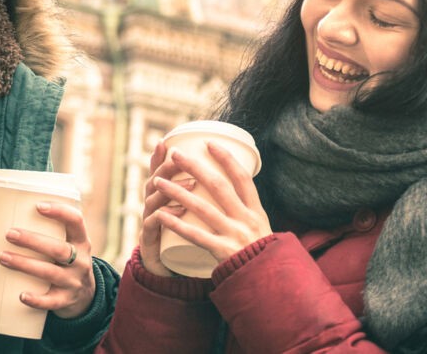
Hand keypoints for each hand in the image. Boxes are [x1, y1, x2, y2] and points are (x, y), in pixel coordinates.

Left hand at [0, 201, 95, 318]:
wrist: (85, 296)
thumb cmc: (65, 261)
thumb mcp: (68, 244)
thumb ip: (50, 230)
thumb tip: (6, 211)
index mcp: (81, 241)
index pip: (76, 221)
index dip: (59, 212)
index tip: (38, 206)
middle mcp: (81, 261)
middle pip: (59, 249)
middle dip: (32, 241)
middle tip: (9, 234)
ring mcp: (74, 282)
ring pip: (50, 273)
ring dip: (25, 264)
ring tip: (3, 257)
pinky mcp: (66, 300)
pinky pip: (51, 301)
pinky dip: (36, 299)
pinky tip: (21, 295)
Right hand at [138, 140, 187, 275]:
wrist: (163, 268)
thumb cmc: (179, 237)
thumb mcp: (188, 215)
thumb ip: (198, 199)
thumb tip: (227, 180)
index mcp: (162, 198)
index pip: (158, 174)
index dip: (158, 158)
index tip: (165, 142)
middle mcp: (153, 206)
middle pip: (154, 181)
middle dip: (164, 168)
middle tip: (178, 158)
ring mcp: (150, 221)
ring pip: (154, 200)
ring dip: (172, 189)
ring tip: (191, 183)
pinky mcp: (150, 239)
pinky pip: (155, 225)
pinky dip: (166, 216)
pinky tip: (177, 211)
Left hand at [148, 143, 271, 269]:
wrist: (268, 283)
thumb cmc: (260, 253)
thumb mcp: (260, 227)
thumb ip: (246, 209)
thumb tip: (233, 184)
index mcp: (256, 211)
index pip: (242, 178)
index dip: (226, 159)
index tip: (208, 143)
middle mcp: (246, 219)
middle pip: (218, 187)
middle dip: (194, 167)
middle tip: (175, 154)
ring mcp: (235, 235)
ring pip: (202, 208)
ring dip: (177, 192)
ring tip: (157, 181)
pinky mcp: (223, 252)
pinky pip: (196, 236)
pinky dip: (177, 225)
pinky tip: (161, 216)